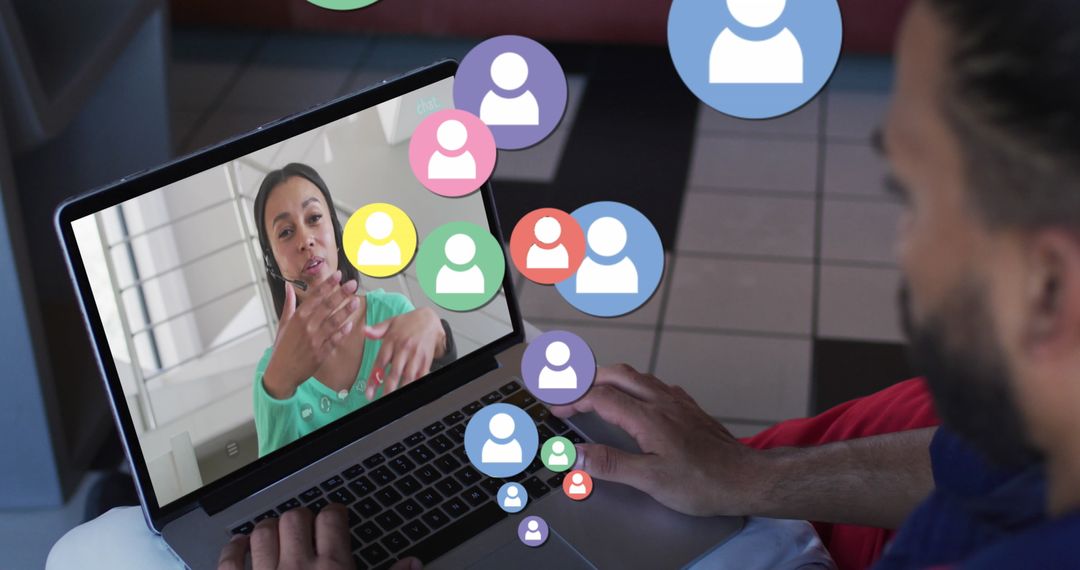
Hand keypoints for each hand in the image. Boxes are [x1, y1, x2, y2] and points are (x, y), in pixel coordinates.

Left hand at [217, 504, 420, 569]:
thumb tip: (412, 564)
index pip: (332, 520)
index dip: (335, 514)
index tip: (335, 517)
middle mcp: (297, 569)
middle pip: (295, 519)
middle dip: (302, 519)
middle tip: (307, 527)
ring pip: (263, 533)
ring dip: (270, 529)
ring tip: (277, 534)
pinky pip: (229, 560)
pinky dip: (234, 548)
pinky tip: (241, 546)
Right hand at [263, 270, 361, 398]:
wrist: (282, 372)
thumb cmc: (282, 348)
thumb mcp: (283, 323)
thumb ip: (289, 304)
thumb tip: (287, 286)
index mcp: (297, 318)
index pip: (315, 296)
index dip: (328, 285)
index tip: (338, 275)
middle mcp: (307, 327)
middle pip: (327, 307)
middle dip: (341, 294)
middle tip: (353, 284)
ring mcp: (315, 340)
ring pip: (334, 322)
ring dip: (346, 311)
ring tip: (356, 302)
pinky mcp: (322, 353)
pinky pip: (335, 340)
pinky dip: (343, 332)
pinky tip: (351, 325)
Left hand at [363, 307, 445, 399]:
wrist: (430, 319)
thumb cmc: (408, 322)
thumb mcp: (391, 322)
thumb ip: (377, 330)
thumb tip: (364, 331)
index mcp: (393, 340)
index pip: (381, 362)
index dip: (374, 378)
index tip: (369, 392)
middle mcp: (404, 348)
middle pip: (395, 372)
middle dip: (388, 388)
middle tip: (382, 399)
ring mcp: (416, 355)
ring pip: (408, 376)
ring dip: (401, 389)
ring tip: (394, 399)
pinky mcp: (426, 360)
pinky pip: (421, 374)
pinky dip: (416, 383)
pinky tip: (410, 391)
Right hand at [549, 364, 768, 516]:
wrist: (747, 478)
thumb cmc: (704, 482)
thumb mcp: (651, 480)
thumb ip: (611, 464)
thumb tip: (577, 454)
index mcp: (648, 418)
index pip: (600, 397)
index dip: (573, 401)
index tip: (557, 409)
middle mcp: (663, 402)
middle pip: (617, 375)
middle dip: (588, 378)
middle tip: (569, 388)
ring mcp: (678, 403)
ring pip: (638, 376)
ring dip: (611, 377)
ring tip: (595, 387)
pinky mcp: (690, 409)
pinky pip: (657, 385)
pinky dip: (636, 384)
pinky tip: (637, 397)